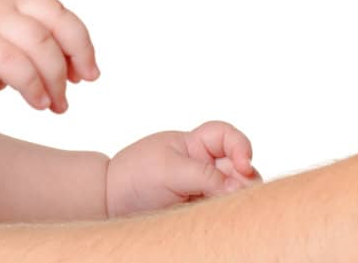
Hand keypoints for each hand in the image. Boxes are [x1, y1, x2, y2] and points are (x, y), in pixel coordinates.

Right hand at [0, 0, 98, 112]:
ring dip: (57, 79)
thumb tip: (69, 70)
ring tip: (56, 105)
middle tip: (83, 83)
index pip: (56, 10)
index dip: (78, 40)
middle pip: (56, 19)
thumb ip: (25, 49)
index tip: (85, 72)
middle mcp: (0, 3)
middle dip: (79, 53)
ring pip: (41, 43)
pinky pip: (16, 63)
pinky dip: (34, 86)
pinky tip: (36, 104)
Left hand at [105, 121, 259, 216]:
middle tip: (237, 194)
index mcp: (196, 145)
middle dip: (245, 180)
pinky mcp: (202, 211)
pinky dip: (227, 215)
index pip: (228, 137)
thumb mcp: (169, 169)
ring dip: (237, 200)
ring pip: (236, 193)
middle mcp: (205, 166)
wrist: (112, 203)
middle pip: (240, 169)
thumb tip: (238, 187)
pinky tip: (220, 218)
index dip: (241, 147)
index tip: (243, 165)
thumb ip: (205, 176)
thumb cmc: (135, 175)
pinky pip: (223, 212)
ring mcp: (205, 190)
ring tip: (226, 208)